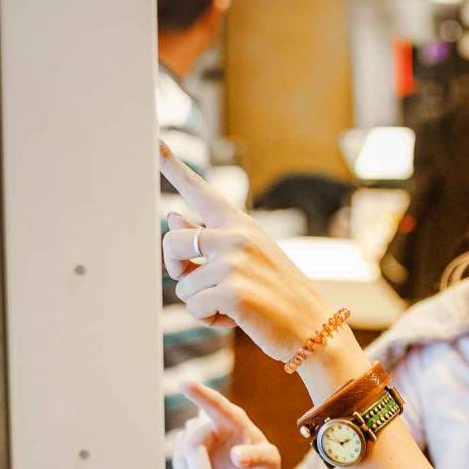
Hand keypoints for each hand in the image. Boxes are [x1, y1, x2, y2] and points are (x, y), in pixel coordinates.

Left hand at [158, 141, 335, 360]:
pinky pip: (194, 307)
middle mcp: (236, 236)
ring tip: (235, 304)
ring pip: (182, 284)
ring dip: (200, 302)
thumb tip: (173, 216)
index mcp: (240, 224)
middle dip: (177, 268)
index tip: (154, 141)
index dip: (173, 167)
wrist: (314, 328)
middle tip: (202, 285)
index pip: (199, 191)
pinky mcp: (232, 291)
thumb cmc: (278, 294)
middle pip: (171, 242)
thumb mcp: (247, 258)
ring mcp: (234, 262)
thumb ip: (209, 239)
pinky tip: (237, 318)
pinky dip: (210, 319)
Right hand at [173, 381, 282, 468]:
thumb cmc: (263, 468)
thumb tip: (237, 456)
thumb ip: (258, 457)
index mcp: (234, 420)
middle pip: (193, 444)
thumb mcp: (270, 463)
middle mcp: (211, 424)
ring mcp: (195, 439)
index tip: (184, 382)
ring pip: (184, 460)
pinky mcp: (184, 455)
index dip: (200, 394)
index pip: (216, 404)